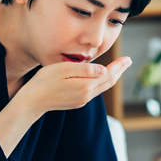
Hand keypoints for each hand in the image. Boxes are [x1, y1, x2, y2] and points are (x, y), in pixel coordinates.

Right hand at [17, 56, 131, 115]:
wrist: (32, 102)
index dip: (119, 66)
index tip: (127, 58)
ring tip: (119, 68)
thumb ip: (84, 69)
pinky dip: (102, 82)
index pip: (108, 74)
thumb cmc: (44, 82)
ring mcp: (82, 100)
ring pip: (102, 87)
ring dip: (112, 77)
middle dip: (119, 71)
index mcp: (85, 86)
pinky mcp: (77, 102)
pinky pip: (94, 91)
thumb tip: (103, 70)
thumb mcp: (62, 70)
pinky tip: (102, 76)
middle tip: (128, 61)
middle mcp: (86, 95)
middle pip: (108, 82)